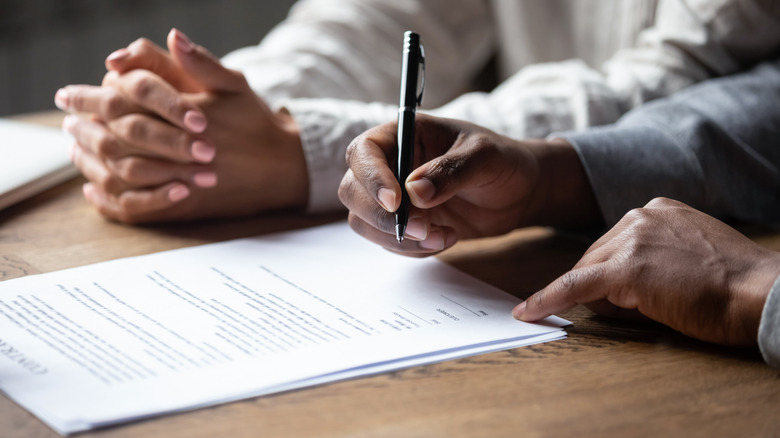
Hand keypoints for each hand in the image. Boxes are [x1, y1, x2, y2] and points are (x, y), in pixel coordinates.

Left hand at [55, 29, 307, 222]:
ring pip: (119, 172)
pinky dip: (109, 200)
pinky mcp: (184, 205)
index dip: (90, 96)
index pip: (125, 99)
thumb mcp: (234, 85)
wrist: (283, 169)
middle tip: (66, 118)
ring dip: (90, 159)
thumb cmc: (256, 124)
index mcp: (187, 113)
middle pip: (114, 136)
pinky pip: (136, 207)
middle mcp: (180, 148)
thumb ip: (200, 62)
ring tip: (75, 146)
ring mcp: (181, 180)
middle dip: (83, 126)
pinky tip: (93, 189)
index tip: (68, 94)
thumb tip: (172, 36)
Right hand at [338, 114, 600, 255]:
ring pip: (365, 221)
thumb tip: (415, 191)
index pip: (364, 151)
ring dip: (398, 238)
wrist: (520, 193)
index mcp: (404, 134)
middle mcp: (391, 164)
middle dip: (383, 216)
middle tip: (421, 229)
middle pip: (353, 190)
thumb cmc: (504, 162)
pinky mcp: (403, 223)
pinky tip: (446, 238)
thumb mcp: (486, 158)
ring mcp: (393, 196)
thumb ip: (451, 171)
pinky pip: (386, 242)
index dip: (372, 177)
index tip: (396, 201)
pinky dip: (412, 249)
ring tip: (443, 236)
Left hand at [515, 197, 779, 345]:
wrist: (761, 294)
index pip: (613, 242)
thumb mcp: (690, 256)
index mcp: (657, 209)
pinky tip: (529, 311)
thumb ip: (651, 258)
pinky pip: (574, 285)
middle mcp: (640, 215)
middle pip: (594, 255)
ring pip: (588, 273)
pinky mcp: (625, 268)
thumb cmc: (735, 285)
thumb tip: (611, 288)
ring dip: (601, 297)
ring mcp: (631, 238)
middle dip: (601, 285)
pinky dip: (549, 299)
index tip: (598, 285)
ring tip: (648, 309)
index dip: (609, 271)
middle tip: (637, 306)